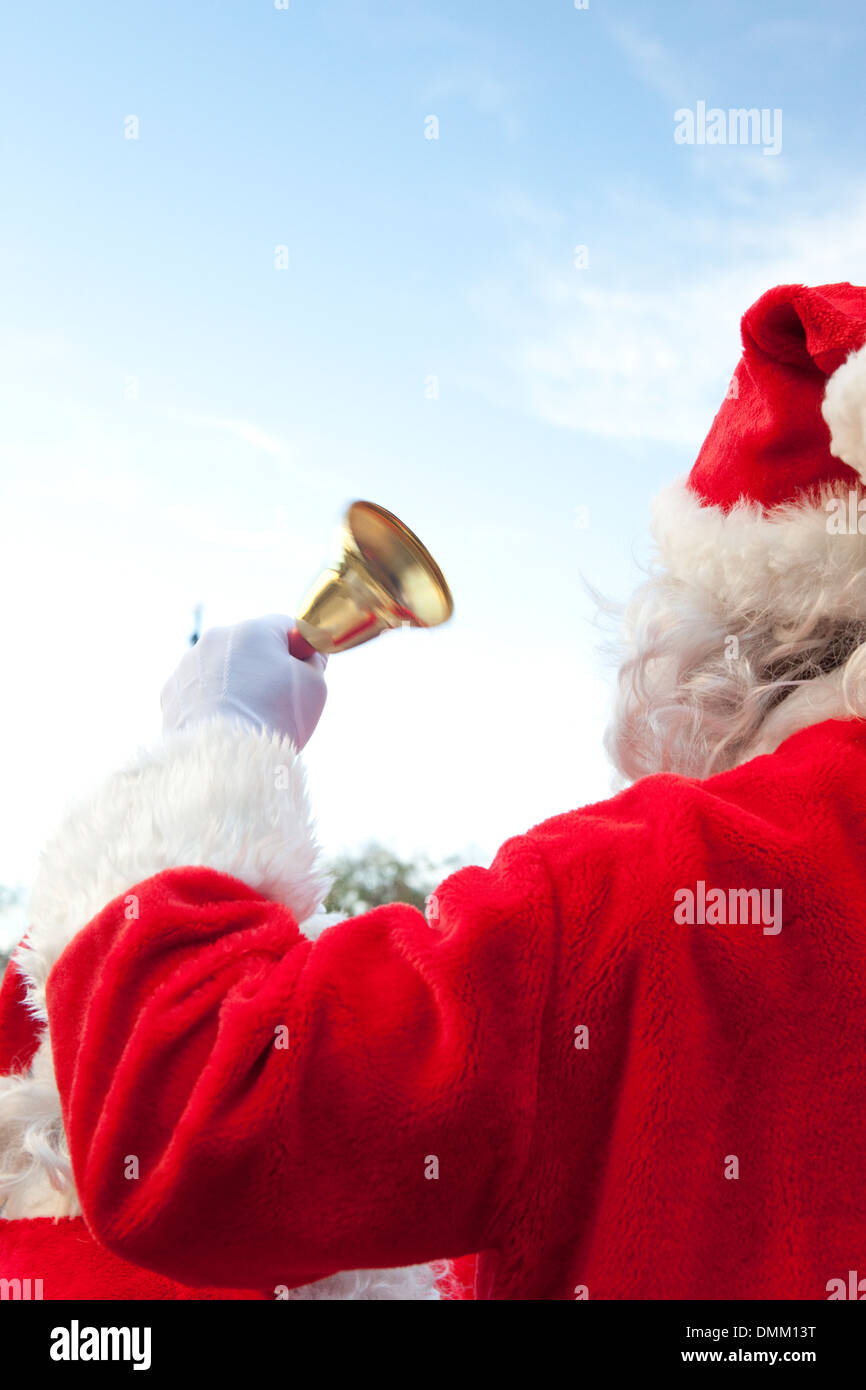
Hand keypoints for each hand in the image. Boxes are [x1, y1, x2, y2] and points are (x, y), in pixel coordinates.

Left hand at [161, 614, 326, 750]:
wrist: (224, 758)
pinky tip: (224, 726)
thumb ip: (314, 661)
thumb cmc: (275, 718)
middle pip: (250, 645)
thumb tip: (307, 654)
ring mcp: (188, 665)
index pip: (284, 625)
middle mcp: (215, 638)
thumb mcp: (315, 685)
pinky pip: (199, 691)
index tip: (304, 672)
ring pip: (222, 668)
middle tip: (278, 702)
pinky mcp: (170, 692)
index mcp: (252, 630)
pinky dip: (211, 703)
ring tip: (249, 720)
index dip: (299, 649)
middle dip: (264, 666)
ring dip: (236, 685)